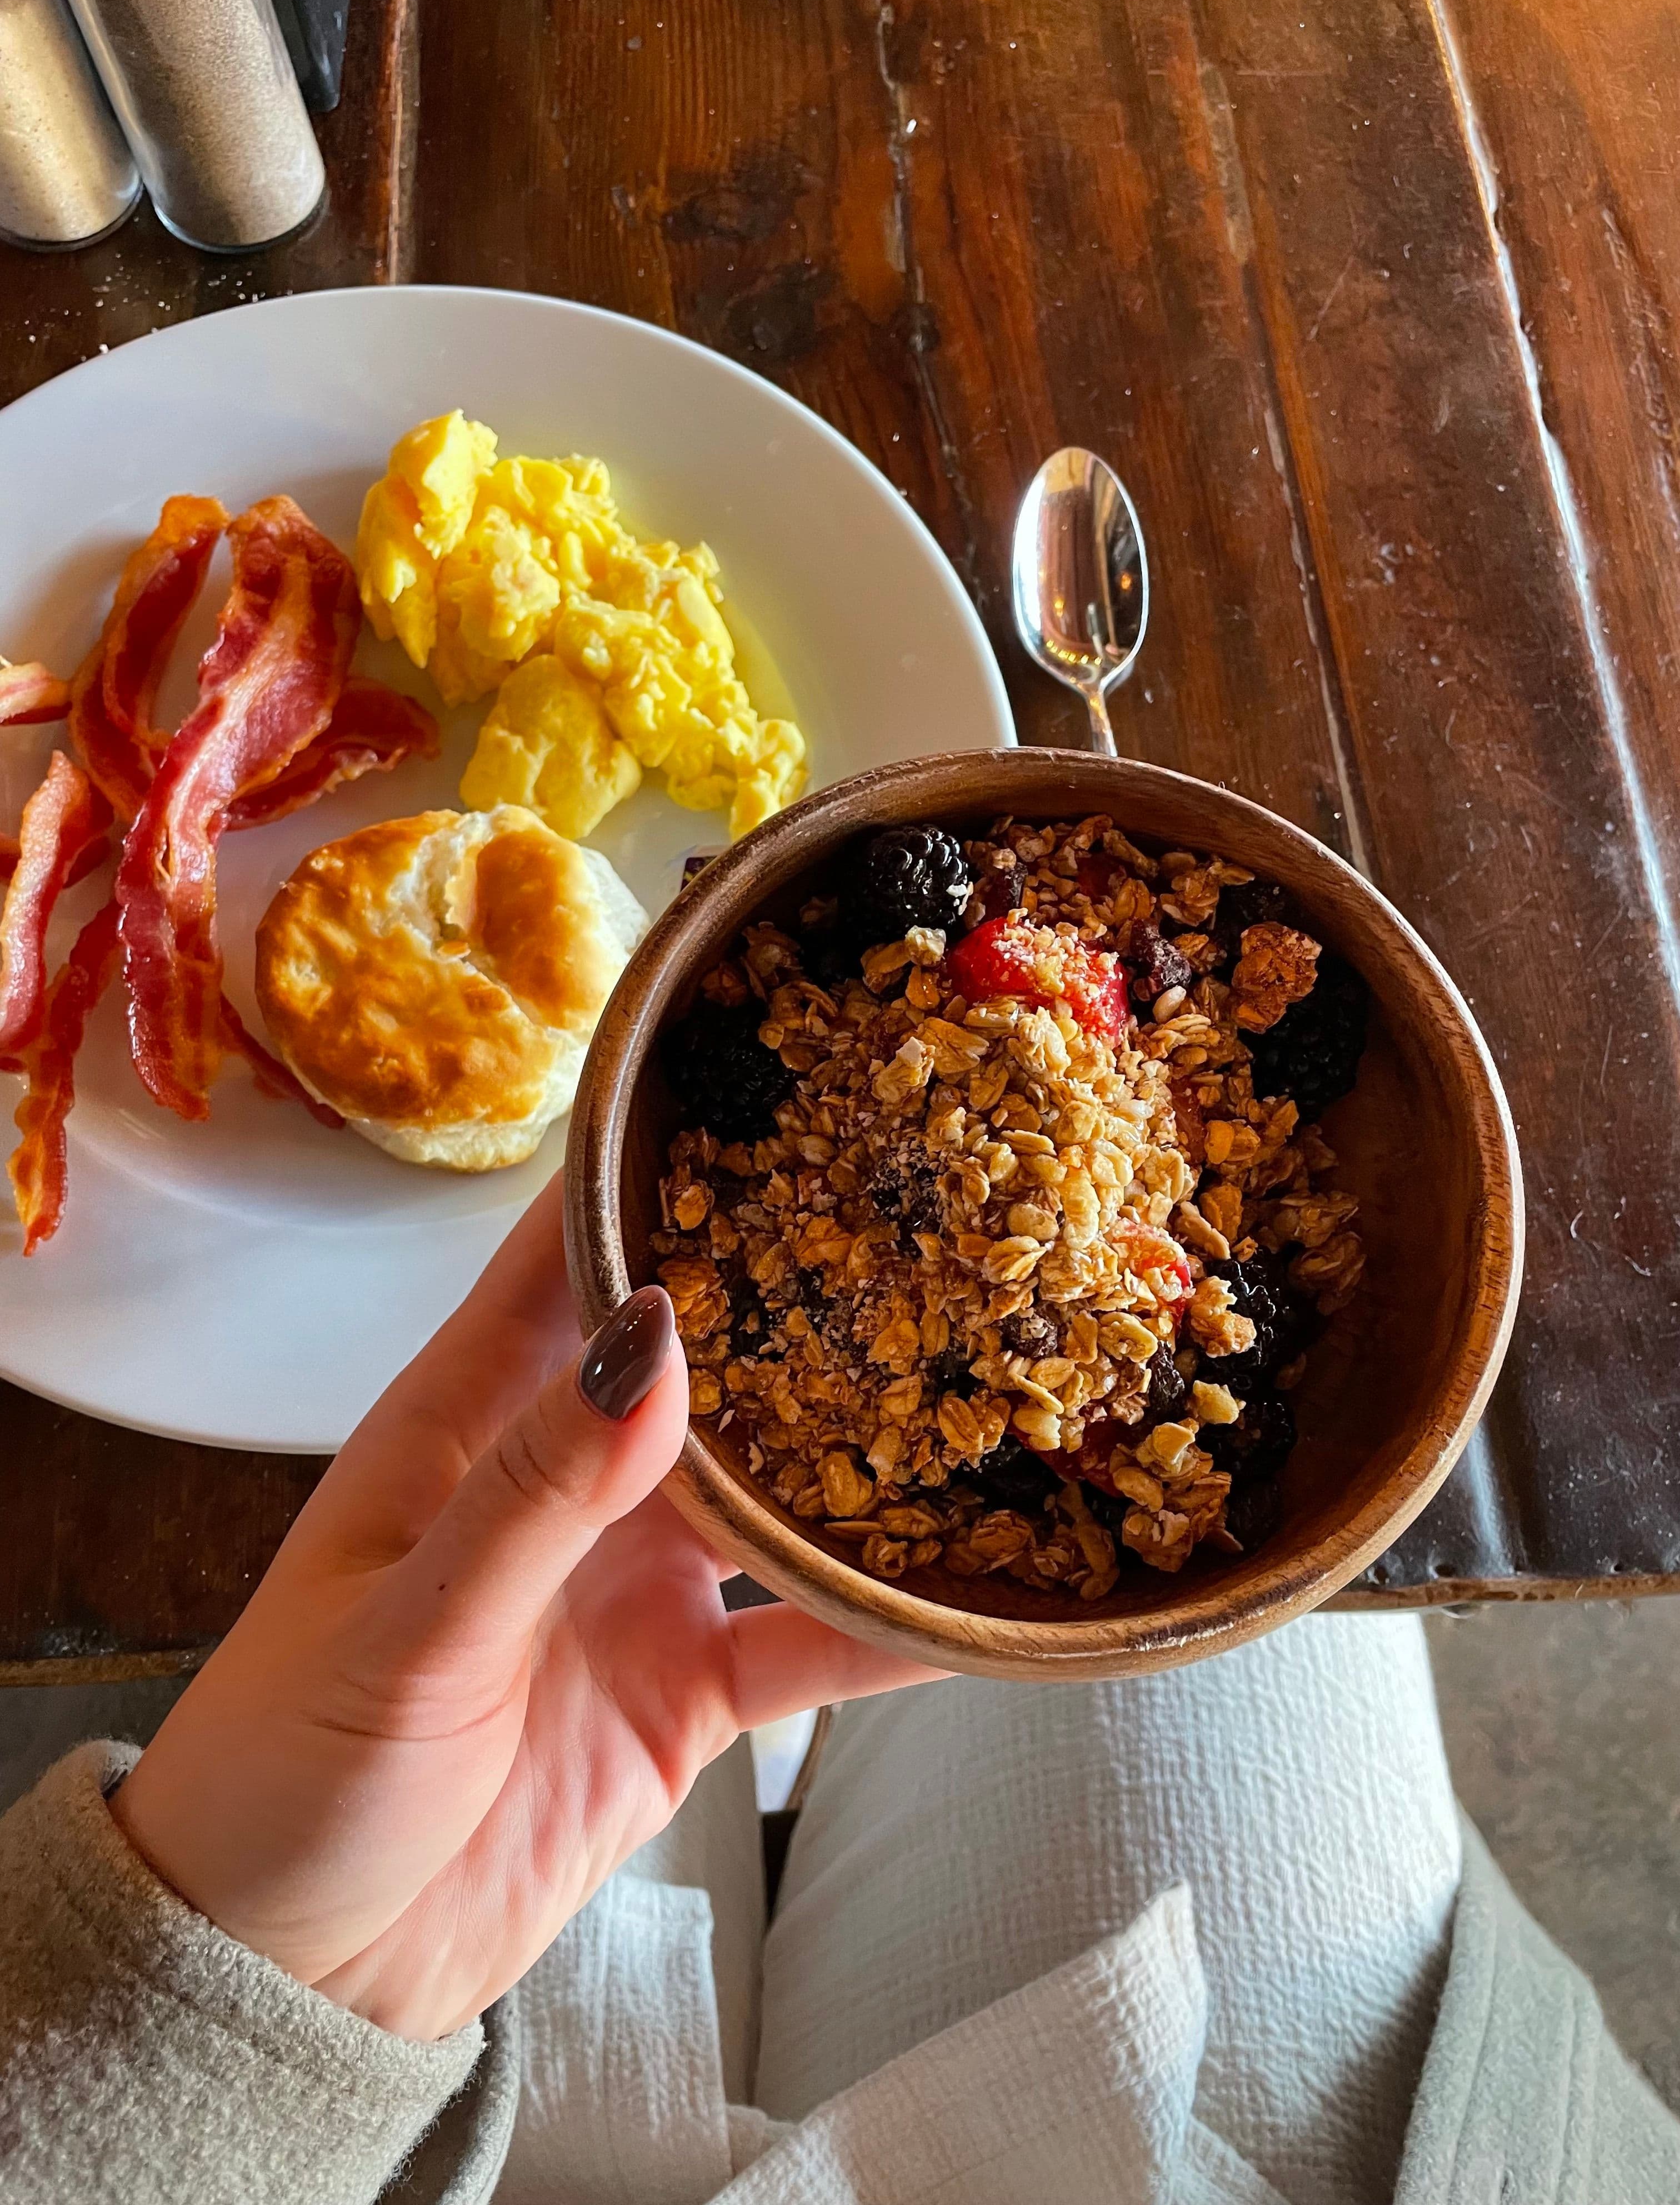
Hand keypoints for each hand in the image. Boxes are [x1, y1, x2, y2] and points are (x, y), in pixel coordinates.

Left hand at [111, 1173, 935, 2040]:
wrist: (297, 1977)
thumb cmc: (293, 1772)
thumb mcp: (413, 1621)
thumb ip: (539, 1487)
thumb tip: (656, 1334)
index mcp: (468, 1424)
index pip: (560, 1261)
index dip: (648, 1176)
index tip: (757, 1097)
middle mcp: (565, 1483)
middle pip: (699, 1366)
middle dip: (798, 1301)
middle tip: (929, 1223)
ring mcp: (632, 1587)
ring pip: (774, 1497)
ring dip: (865, 1459)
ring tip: (988, 1385)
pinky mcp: (684, 1694)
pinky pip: (807, 1643)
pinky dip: (887, 1624)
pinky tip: (978, 1595)